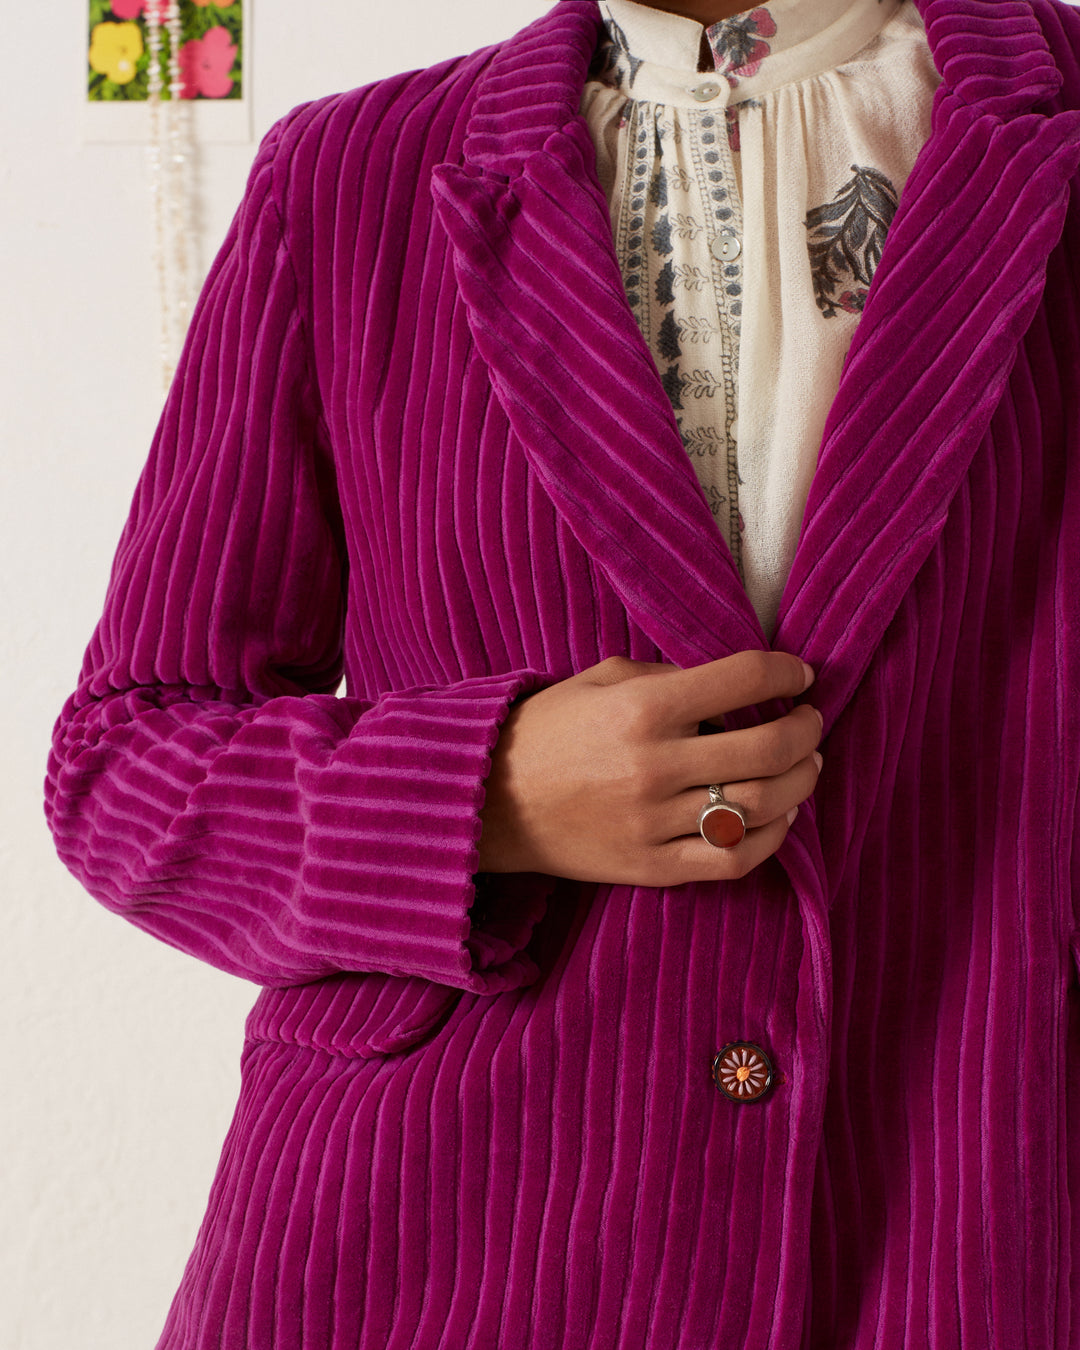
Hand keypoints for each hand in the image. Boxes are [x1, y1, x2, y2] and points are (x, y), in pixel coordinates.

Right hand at [477, 651, 821, 886]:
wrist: (488, 802)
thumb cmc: (546, 731)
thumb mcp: (599, 679)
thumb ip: (666, 676)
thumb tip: (730, 688)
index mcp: (641, 709)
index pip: (743, 680)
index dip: (785, 672)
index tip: (799, 674)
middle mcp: (654, 766)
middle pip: (767, 748)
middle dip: (805, 729)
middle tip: (811, 720)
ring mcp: (654, 823)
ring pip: (760, 805)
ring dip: (801, 782)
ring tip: (806, 765)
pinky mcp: (651, 867)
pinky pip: (731, 859)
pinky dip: (771, 838)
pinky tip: (780, 817)